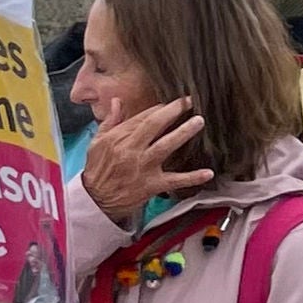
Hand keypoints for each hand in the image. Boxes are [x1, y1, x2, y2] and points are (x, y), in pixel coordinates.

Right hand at [82, 98, 211, 225]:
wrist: (95, 201)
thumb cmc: (98, 170)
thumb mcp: (97, 143)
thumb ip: (110, 121)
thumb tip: (117, 101)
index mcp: (117, 139)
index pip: (141, 118)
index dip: (160, 108)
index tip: (173, 102)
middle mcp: (131, 150)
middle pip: (154, 126)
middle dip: (173, 111)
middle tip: (189, 101)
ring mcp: (143, 167)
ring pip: (165, 146)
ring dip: (183, 133)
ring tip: (198, 121)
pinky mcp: (151, 185)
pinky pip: (174, 180)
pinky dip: (192, 177)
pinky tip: (208, 173)